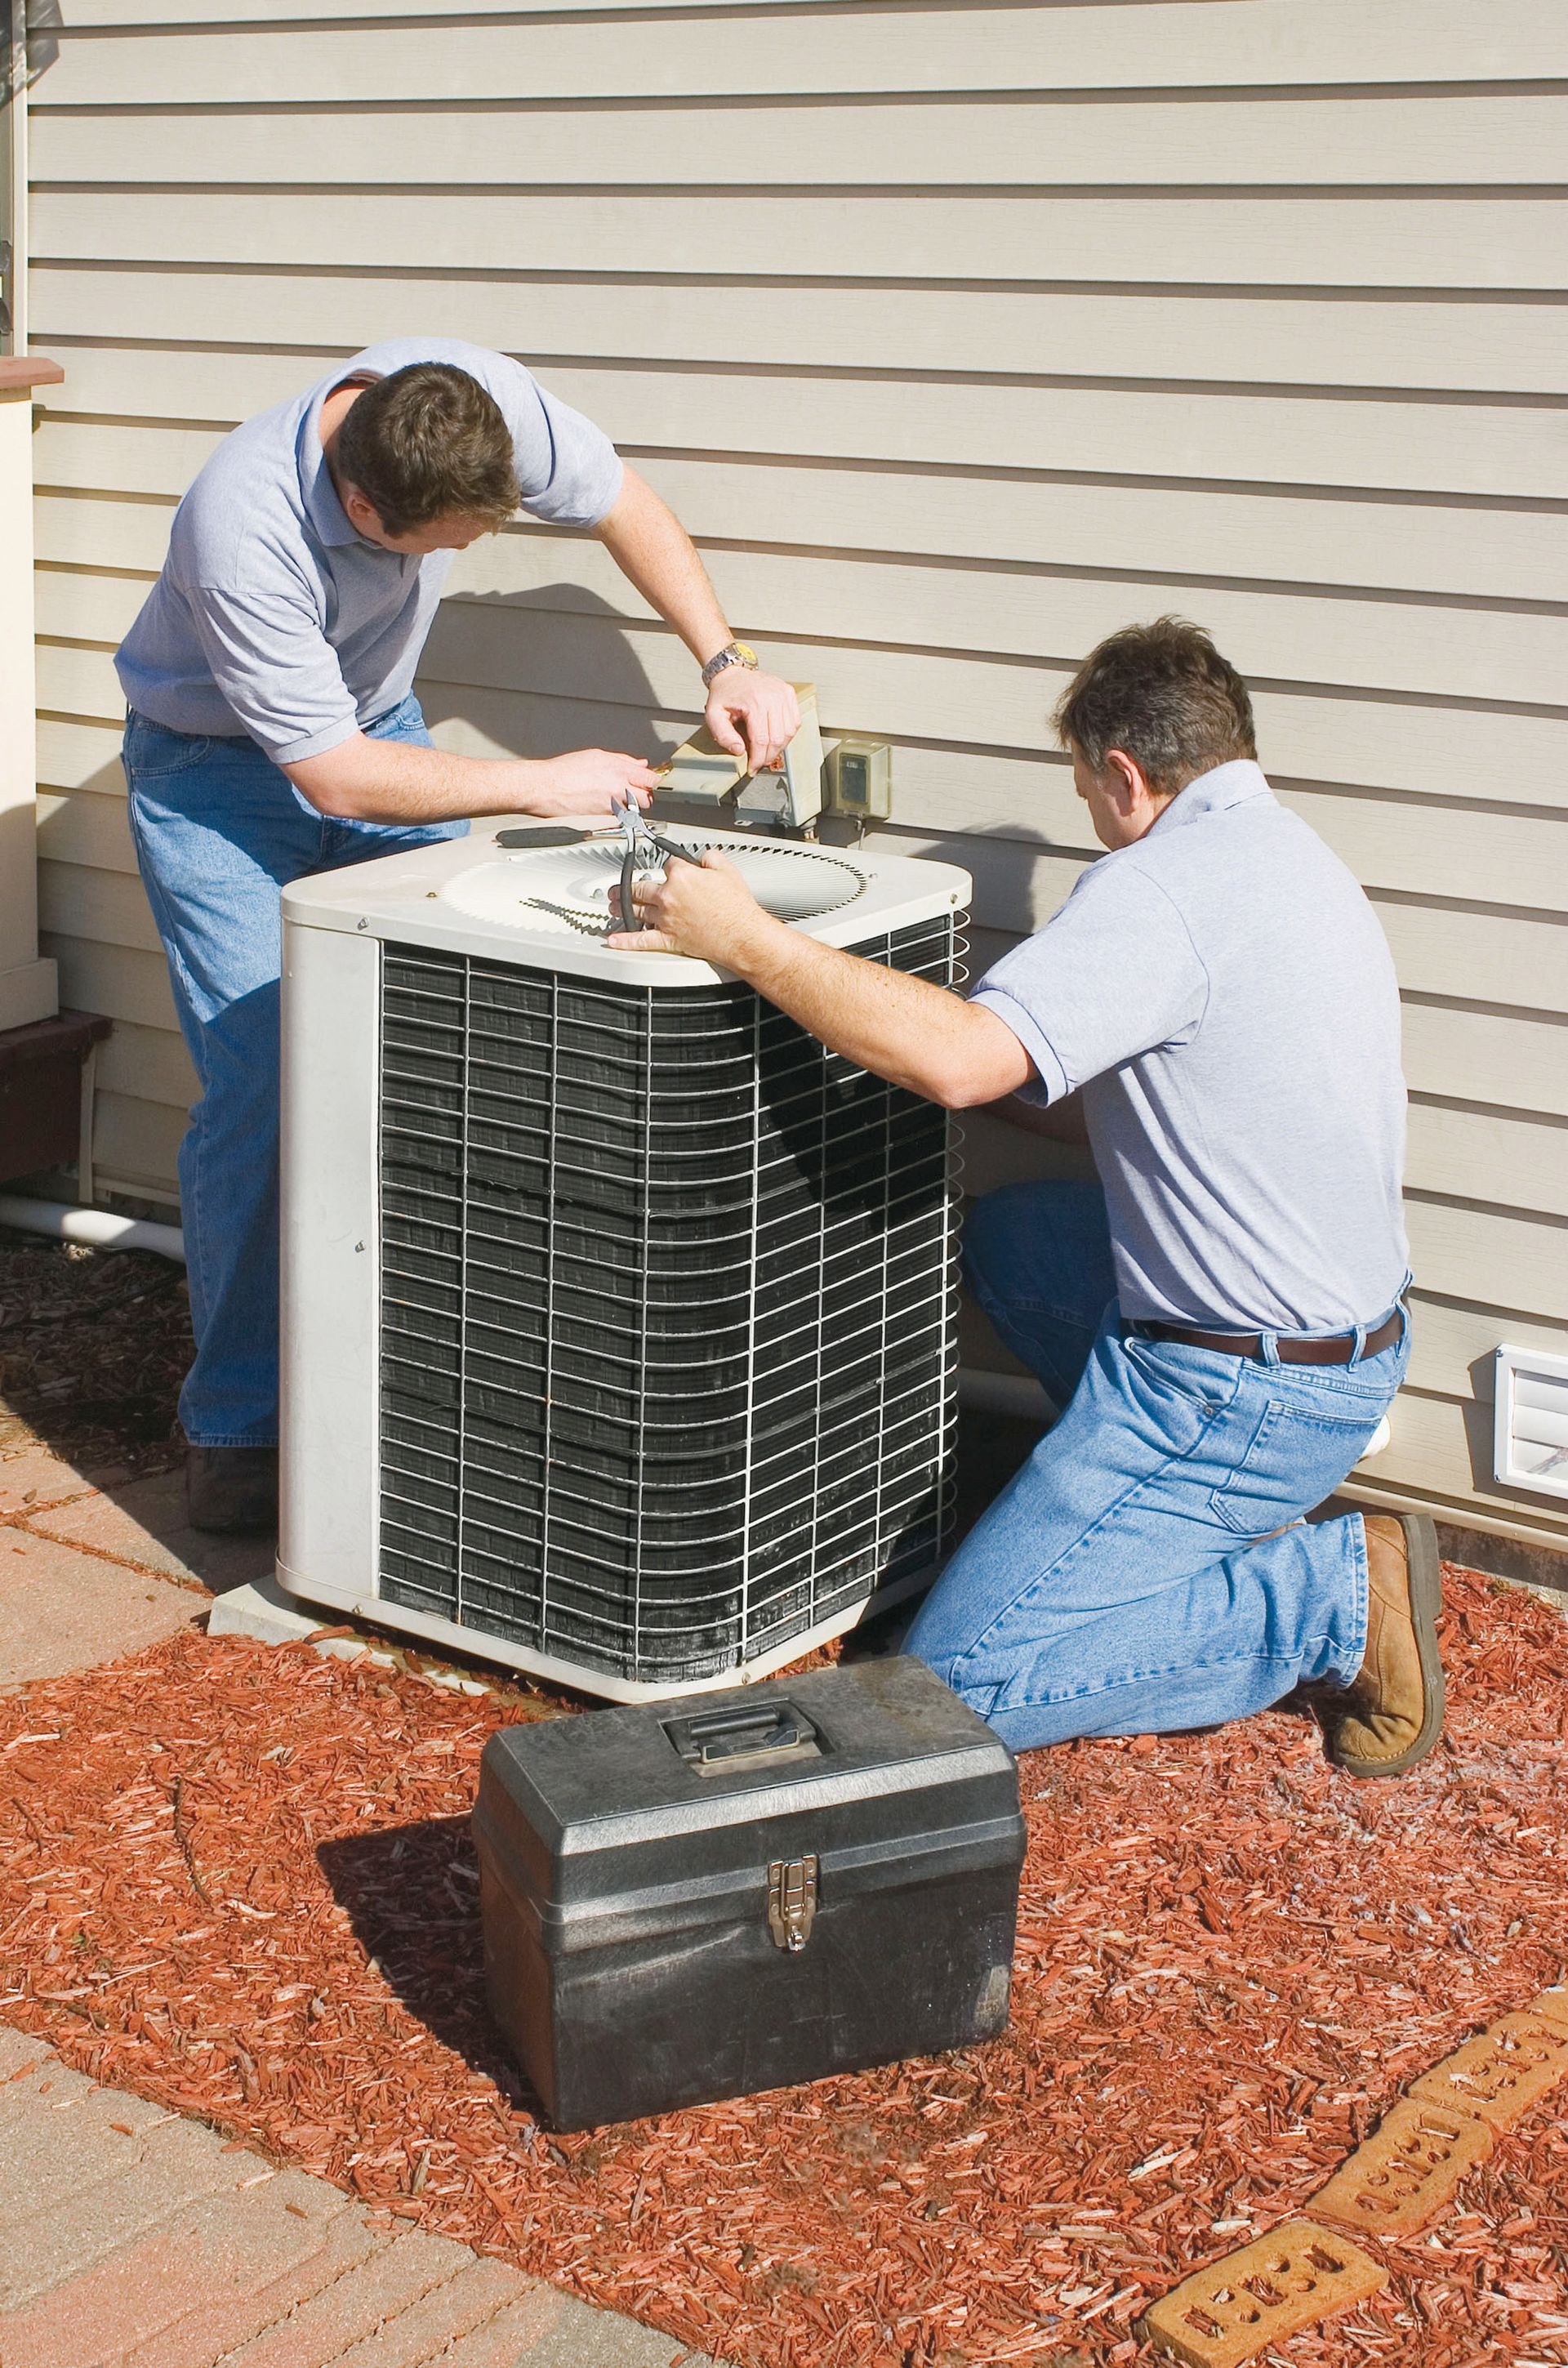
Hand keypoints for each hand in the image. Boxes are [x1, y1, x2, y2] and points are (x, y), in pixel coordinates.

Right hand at [521, 748, 657, 816]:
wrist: (544, 788)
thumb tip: (640, 764)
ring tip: (615, 800)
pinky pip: (619, 819)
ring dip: (630, 807)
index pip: (651, 778)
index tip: (649, 781)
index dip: (651, 781)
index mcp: (618, 770)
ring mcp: (612, 806)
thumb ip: (623, 761)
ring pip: (634, 811)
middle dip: (642, 796)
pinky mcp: (603, 820)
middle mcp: (618, 789)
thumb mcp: (596, 756)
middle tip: (632, 791)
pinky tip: (602, 806)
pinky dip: (616, 814)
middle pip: (647, 799)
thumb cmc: (564, 771)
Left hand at [607, 848, 771, 963]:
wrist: (742, 935)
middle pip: (640, 888)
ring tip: (613, 906)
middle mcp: (669, 896)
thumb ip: (710, 858)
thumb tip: (702, 857)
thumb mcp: (727, 870)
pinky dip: (625, 941)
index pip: (667, 863)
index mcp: (682, 877)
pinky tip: (614, 939)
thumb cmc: (736, 908)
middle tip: (618, 888)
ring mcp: (666, 919)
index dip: (670, 865)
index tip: (670, 868)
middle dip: (627, 886)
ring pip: (637, 910)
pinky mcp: (668, 939)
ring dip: (621, 907)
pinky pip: (641, 940)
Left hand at [704, 669, 798, 773]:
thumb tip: (739, 750)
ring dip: (779, 747)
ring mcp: (783, 694)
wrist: (732, 673)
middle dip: (768, 756)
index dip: (758, 759)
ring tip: (766, 750)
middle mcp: (772, 696)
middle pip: (777, 738)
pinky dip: (787, 734)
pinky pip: (795, 722)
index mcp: (754, 701)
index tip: (753, 768)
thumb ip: (723, 735)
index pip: (762, 740)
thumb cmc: (725, 693)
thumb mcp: (713, 714)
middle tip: (759, 762)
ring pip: (789, 732)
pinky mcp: (789, 693)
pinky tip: (775, 737)